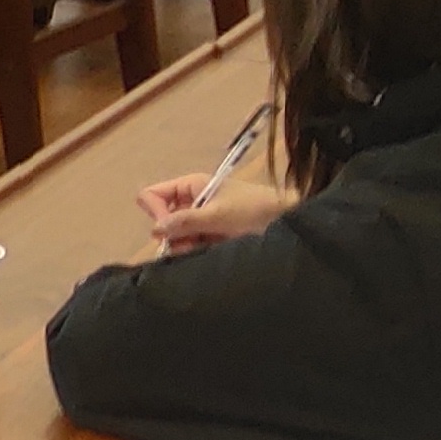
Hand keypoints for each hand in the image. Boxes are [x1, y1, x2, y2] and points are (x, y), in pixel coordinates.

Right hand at [137, 177, 290, 254]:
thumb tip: (155, 230)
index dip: (156, 213)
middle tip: (190, 245)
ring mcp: (202, 218)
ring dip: (185, 246)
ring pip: (177, 235)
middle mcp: (192, 200)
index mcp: (190, 186)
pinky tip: (209, 253)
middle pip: (164, 218)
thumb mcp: (218, 215)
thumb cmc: (252, 210)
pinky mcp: (212, 234)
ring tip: (204, 250)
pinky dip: (196, 251)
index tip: (171, 230)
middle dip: (173, 235)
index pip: (153, 195)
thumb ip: (185, 221)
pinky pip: (192, 244)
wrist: (287, 220)